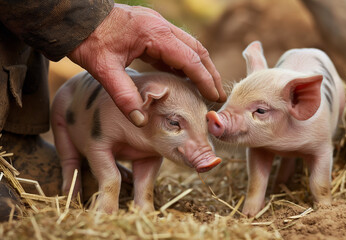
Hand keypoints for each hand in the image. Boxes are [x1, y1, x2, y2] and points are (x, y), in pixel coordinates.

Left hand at [68, 3, 225, 126]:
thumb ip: (124, 95)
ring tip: (207, 88)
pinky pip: (174, 47)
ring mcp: (157, 25)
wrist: (74, 17)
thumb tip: (141, 121)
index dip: (205, 80)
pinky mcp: (151, 29)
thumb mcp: (104, 69)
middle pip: (196, 50)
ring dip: (199, 67)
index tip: (216, 97)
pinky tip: (184, 78)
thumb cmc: (88, 39)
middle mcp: (161, 26)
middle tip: (219, 94)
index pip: (190, 59)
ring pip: (188, 47)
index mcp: (154, 33)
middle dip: (210, 73)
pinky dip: (184, 63)